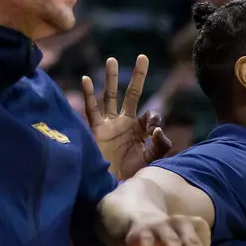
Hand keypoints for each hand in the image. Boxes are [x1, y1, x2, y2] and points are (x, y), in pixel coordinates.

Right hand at [83, 55, 171, 180]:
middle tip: (143, 57)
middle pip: (132, 95)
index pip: (150, 115)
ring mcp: (109, 124)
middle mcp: (125, 124)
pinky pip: (91, 108)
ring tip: (112, 60)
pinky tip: (86, 79)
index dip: (154, 118)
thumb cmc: (132, 175)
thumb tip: (158, 128)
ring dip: (112, 79)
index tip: (153, 131)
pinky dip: (88, 94)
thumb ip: (159, 145)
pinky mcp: (95, 129)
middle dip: (137, 77)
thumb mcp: (150, 160)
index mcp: (140, 130)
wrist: (112, 188)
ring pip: (110, 96)